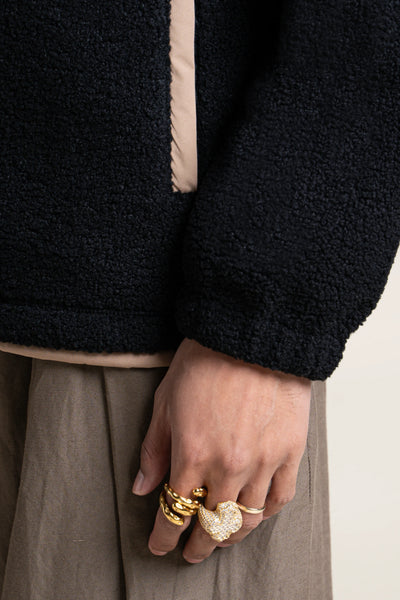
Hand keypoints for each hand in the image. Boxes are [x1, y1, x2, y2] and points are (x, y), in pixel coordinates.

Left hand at [131, 337, 311, 562]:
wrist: (252, 334)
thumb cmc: (206, 359)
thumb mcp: (166, 400)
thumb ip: (154, 448)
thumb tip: (143, 487)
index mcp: (193, 453)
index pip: (175, 511)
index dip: (164, 535)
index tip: (160, 545)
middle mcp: (229, 466)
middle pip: (211, 523)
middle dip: (197, 544)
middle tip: (191, 552)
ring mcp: (264, 460)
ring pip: (247, 519)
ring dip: (230, 536)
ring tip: (221, 539)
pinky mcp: (290, 451)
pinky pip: (280, 498)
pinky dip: (265, 514)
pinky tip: (254, 516)